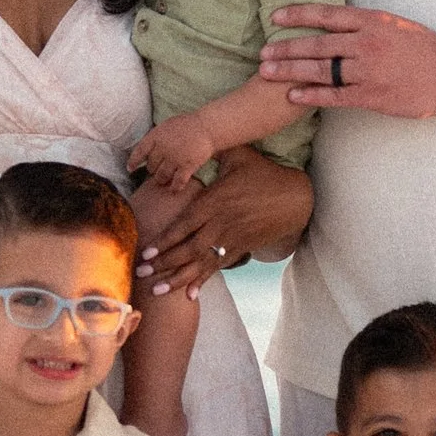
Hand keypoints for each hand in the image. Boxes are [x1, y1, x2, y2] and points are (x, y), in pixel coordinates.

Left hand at [134, 108, 218, 192]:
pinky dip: (175, 187)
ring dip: (161, 179)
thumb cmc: (188, 124)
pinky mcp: (187, 166)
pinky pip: (178, 181)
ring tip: (163, 180)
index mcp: (156, 136)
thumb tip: (147, 149)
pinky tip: (174, 190)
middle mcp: (163, 148)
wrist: (207, 127)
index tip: (130, 169)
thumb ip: (157, 137)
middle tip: (156, 171)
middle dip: (153, 170)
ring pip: (161, 176)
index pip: (140, 151)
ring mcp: (175, 158)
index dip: (133, 162)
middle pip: (151, 166)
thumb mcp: (167, 125)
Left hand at [136, 142, 313, 297]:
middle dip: (163, 263)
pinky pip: (218, 267)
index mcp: (215, 202)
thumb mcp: (239, 156)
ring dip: (178, 278)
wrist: (295, 198)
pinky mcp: (241, 248)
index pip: (184, 225)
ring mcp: (231, 240)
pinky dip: (203, 281)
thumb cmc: (264, 174)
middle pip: (187, 249)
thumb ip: (215, 151)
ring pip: (200, 263)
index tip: (146, 252)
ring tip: (158, 290)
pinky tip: (190, 295)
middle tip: (140, 273)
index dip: (165, 240)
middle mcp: (220, 225)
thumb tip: (194, 139)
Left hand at [260, 3, 435, 119]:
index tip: (275, 16)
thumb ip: (365, 25)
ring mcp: (368, 71)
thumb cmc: (424, 48)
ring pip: (321, 70)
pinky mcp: (372, 95)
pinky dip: (311, 96)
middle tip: (263, 52)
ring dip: (291, 71)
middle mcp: (366, 43)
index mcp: (371, 21)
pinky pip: (335, 96)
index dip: (298, 15)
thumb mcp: (394, 25)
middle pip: (317, 45)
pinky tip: (293, 96)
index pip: (327, 15)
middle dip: (286, 48)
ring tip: (268, 72)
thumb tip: (336, 22)